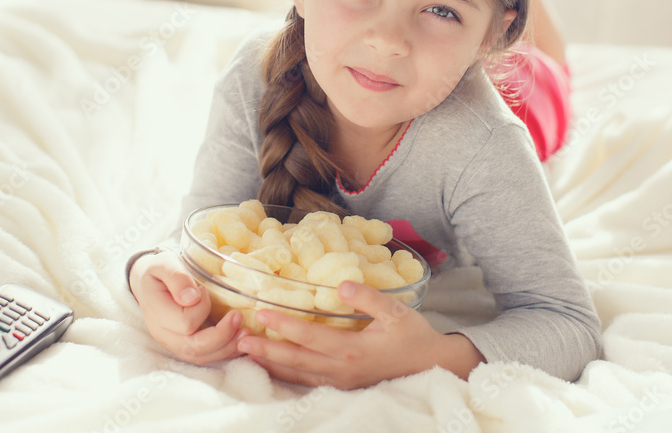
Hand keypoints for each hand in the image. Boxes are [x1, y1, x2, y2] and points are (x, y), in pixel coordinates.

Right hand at [129, 250, 247, 363]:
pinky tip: (239, 340)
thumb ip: (177, 278)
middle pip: (194, 348)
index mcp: (158, 314)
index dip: (202, 308)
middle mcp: (164, 335)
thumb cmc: (159, 271)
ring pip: (201, 357)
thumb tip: (192, 298)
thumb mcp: (164, 264)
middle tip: (239, 317)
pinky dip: (224, 351)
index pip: (185, 323)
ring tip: (246, 332)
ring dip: (227, 348)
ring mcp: (173, 344)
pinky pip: (204, 356)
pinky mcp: (184, 346)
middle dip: (222, 335)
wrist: (148, 283)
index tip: (205, 290)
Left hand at [236, 280, 480, 388]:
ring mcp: (341, 382)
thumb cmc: (414, 337)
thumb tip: (339, 285)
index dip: (283, 326)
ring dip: (271, 364)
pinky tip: (275, 368)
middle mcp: (341, 370)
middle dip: (265, 350)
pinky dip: (288, 374)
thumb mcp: (396, 312)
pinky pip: (309, 381)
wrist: (434, 367)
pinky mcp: (344, 386)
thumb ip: (367, 298)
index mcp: (352, 350)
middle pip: (295, 361)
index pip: (308, 337)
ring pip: (298, 375)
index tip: (261, 314)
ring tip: (247, 354)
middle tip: (238, 340)